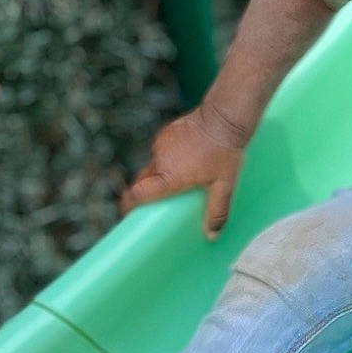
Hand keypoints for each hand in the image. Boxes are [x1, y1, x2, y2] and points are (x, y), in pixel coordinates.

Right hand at [119, 101, 247, 239]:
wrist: (224, 116)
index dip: (129, 204)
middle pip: (142, 181)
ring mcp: (161, 145)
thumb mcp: (225, 185)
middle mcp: (160, 161)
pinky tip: (186, 157)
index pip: (138, 193)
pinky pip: (161, 150)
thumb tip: (212, 236)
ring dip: (159, 173)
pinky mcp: (166, 133)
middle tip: (154, 201)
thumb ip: (217, 211)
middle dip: (144, 192)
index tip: (127, 213)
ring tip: (179, 177)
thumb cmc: (225, 152)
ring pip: (153, 165)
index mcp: (170, 176)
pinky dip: (167, 158)